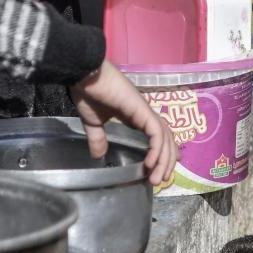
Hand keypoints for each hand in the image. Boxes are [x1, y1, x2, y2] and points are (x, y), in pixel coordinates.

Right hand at [71, 60, 177, 185]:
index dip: (162, 152)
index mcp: (136, 115)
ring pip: (164, 137)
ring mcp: (145, 110)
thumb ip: (97, 138)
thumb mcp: (92, 122)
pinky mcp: (141, 109)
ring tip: (157, 178)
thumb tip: (97, 155)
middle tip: (162, 179)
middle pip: (166, 138)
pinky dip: (157, 149)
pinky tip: (152, 163)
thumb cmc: (88, 92)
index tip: (159, 170)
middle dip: (167, 160)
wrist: (84, 73)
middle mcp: (145, 113)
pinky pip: (155, 132)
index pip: (158, 135)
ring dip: (163, 160)